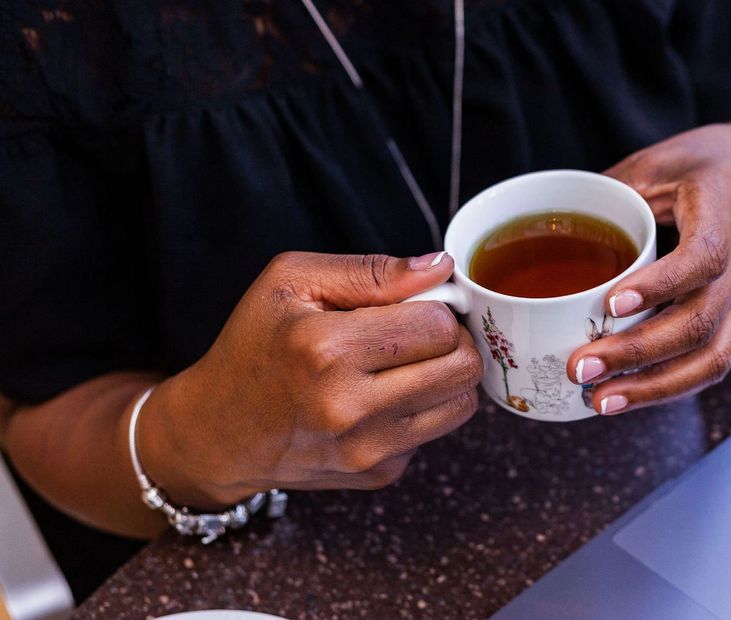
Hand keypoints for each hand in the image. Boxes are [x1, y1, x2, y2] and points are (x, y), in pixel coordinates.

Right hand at [138, 251, 482, 507]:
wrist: (217, 432)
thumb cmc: (253, 346)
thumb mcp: (292, 282)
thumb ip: (372, 271)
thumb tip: (440, 267)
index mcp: (327, 350)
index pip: (439, 325)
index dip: (435, 307)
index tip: (413, 306)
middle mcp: (350, 408)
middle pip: (463, 367)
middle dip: (453, 340)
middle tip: (420, 333)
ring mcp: (367, 450)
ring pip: (463, 403)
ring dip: (446, 376)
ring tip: (405, 363)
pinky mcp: (378, 474)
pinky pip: (436, 432)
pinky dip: (421, 410)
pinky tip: (381, 398)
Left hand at [567, 124, 730, 414]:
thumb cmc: (710, 168)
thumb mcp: (660, 160)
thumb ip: (613, 190)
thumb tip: (550, 221)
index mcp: (723, 212)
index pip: (704, 257)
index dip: (661, 285)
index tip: (612, 302)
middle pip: (700, 322)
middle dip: (637, 352)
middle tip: (582, 366)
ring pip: (711, 357)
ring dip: (654, 386)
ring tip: (601, 400)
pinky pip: (710, 365)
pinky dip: (667, 388)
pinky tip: (625, 397)